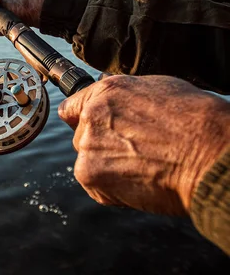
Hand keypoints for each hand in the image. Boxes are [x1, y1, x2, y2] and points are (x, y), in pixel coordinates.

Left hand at [58, 75, 229, 215]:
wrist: (209, 154)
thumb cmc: (196, 123)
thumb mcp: (158, 91)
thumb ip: (125, 100)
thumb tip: (116, 106)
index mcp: (107, 91)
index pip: (72, 107)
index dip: (81, 120)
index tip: (89, 130)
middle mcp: (91, 115)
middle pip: (81, 137)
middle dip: (101, 147)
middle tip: (134, 153)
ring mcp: (87, 144)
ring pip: (89, 162)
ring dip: (108, 169)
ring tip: (144, 167)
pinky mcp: (89, 173)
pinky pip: (96, 186)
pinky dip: (114, 190)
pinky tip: (141, 181)